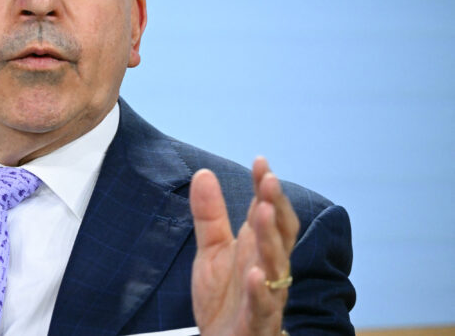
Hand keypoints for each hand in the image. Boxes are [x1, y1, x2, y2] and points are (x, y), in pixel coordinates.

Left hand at [189, 157, 299, 335]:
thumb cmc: (225, 299)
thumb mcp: (211, 250)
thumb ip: (209, 214)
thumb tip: (203, 173)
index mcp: (257, 248)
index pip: (267, 212)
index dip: (266, 188)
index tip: (260, 162)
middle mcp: (268, 268)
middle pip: (280, 234)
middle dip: (276, 206)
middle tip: (269, 181)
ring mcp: (266, 295)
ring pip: (276, 266)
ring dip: (272, 239)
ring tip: (264, 212)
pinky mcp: (258, 321)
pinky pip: (263, 305)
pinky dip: (260, 290)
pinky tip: (255, 273)